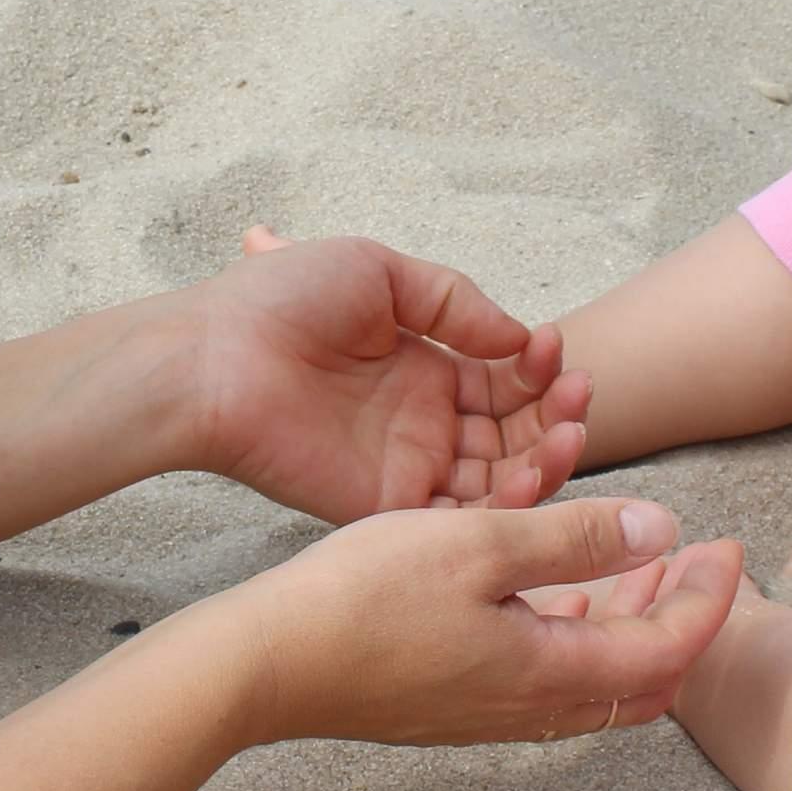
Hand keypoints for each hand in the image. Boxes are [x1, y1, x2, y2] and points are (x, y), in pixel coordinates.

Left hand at [178, 228, 591, 523]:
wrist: (213, 355)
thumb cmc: (278, 302)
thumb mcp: (378, 272)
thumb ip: (455, 302)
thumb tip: (518, 338)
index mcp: (421, 367)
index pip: (503, 379)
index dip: (538, 369)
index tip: (553, 347)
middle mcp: (422, 422)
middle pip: (512, 432)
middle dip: (555, 414)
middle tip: (578, 395)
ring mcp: (407, 466)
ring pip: (500, 478)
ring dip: (546, 456)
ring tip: (570, 429)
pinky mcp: (387, 507)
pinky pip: (463, 519)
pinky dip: (508, 503)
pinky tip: (533, 468)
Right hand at [214, 496, 742, 746]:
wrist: (269, 663)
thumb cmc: (365, 596)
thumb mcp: (481, 542)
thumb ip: (578, 537)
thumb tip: (662, 529)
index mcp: (553, 671)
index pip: (670, 648)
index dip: (709, 597)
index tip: (724, 544)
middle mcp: (532, 709)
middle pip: (645, 682)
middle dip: (681, 619)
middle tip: (694, 560)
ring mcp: (490, 715)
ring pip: (596, 684)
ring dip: (629, 627)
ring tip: (632, 564)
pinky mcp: (454, 707)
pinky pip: (547, 682)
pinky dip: (576, 637)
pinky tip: (549, 592)